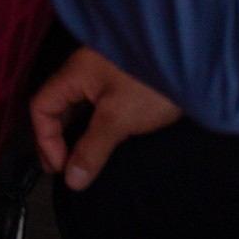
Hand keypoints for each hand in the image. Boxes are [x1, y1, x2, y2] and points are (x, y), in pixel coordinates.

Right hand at [32, 47, 182, 191]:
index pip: (42, 105)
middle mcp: (87, 69)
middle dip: (58, 138)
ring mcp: (107, 73)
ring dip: (78, 133)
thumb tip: (72, 178)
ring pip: (80, 105)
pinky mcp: (126, 80)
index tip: (62, 167)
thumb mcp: (118, 118)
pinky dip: (96, 125)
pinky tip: (108, 141)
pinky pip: (99, 104)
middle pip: (58, 105)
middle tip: (68, 169)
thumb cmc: (153, 81)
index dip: (45, 139)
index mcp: (76, 72)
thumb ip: (92, 149)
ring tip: (86, 160)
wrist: (197, 59)